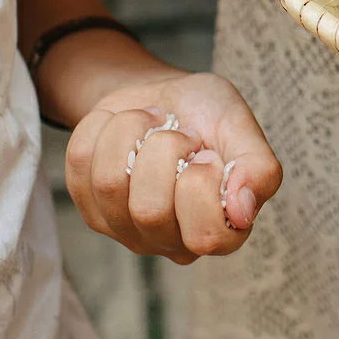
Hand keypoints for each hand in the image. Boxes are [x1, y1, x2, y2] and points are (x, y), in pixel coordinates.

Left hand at [64, 71, 281, 263]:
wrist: (165, 96)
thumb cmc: (208, 115)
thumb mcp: (243, 128)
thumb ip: (258, 168)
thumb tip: (242, 211)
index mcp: (222, 231)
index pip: (205, 236)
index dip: (202, 184)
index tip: (207, 154)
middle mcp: (173, 242)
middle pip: (149, 210)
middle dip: (164, 148)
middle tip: (180, 135)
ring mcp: (126, 231)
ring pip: (109, 183)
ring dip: (132, 131)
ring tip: (152, 125)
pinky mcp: (90, 208)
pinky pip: (80, 164)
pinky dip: (103, 127)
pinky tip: (126, 130)